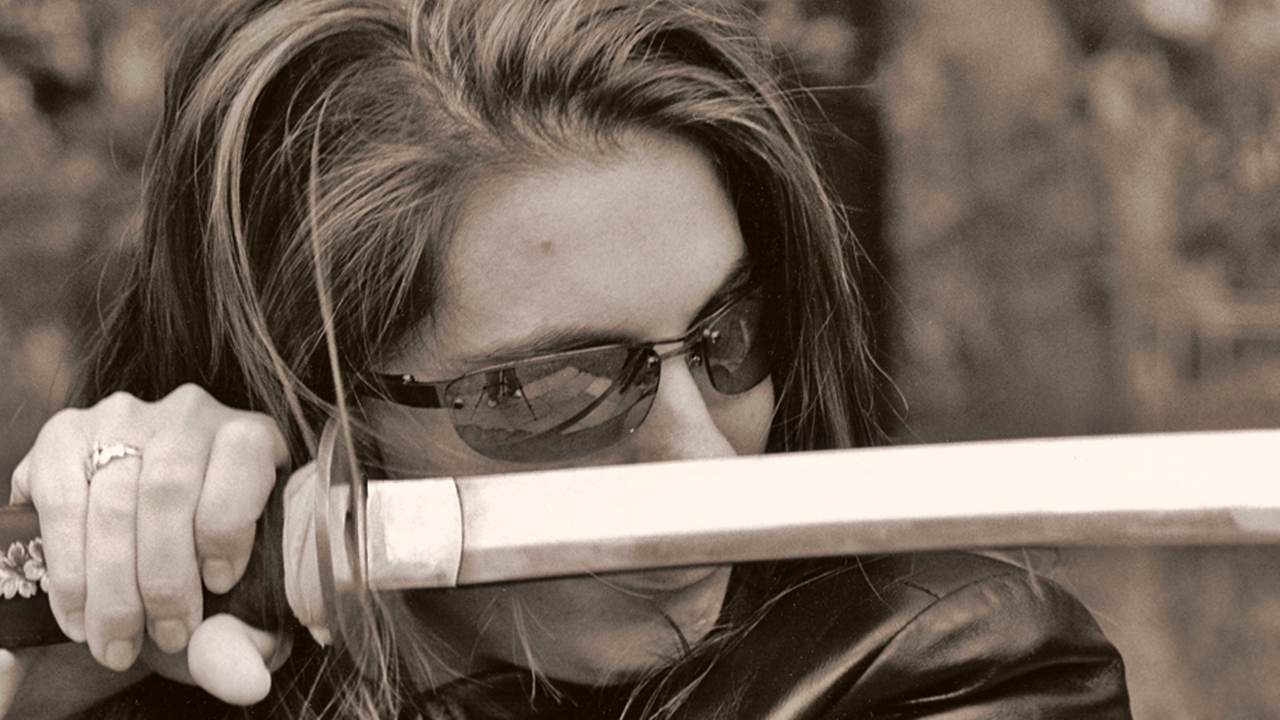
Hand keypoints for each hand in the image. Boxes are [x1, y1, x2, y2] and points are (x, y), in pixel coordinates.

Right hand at [9, 385, 286, 690]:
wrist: (136, 561)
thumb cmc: (198, 575)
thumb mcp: (234, 609)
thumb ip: (244, 640)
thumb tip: (247, 680)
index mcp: (251, 438)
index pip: (244, 459)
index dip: (228, 525)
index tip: (218, 585)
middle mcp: (190, 414)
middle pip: (170, 488)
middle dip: (163, 575)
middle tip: (164, 635)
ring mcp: (124, 418)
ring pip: (114, 499)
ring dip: (113, 584)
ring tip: (116, 639)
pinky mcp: (64, 436)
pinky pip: (62, 499)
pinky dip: (68, 569)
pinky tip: (79, 613)